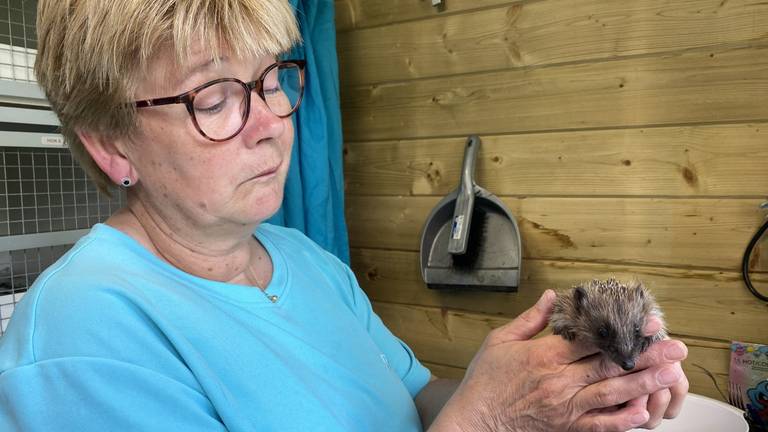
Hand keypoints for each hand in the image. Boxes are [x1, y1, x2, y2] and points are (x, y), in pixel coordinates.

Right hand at [428, 290, 687, 431]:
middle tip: (675, 347)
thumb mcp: (500, 341)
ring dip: (644, 383)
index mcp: (544, 356)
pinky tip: (644, 411)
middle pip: (609, 365)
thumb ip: (531, 319)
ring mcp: (565, 407)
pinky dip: (622, 420)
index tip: (646, 321)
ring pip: (612, 394)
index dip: (621, 329)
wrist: (475, 422)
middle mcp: (559, 382)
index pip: (591, 339)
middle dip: (645, 355)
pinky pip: (600, 425)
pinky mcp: (566, 427)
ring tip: (670, 374)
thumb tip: (552, 297)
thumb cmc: (485, 382)